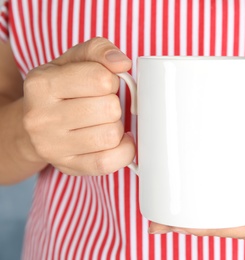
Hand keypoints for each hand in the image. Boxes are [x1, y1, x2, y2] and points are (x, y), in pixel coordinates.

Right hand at [23, 37, 135, 175]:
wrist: (33, 125)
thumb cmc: (60, 90)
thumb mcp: (73, 61)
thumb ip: (98, 51)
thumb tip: (121, 62)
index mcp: (41, 84)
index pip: (102, 79)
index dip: (111, 80)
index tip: (102, 84)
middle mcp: (41, 117)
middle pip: (110, 109)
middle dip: (113, 105)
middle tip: (101, 105)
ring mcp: (52, 146)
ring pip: (111, 136)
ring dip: (115, 127)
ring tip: (102, 122)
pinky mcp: (68, 166)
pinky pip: (109, 162)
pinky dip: (122, 150)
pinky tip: (114, 141)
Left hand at [149, 130, 244, 243]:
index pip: (242, 229)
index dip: (209, 228)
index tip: (178, 224)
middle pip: (229, 227)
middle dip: (194, 225)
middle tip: (158, 220)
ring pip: (230, 218)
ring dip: (201, 215)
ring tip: (169, 211)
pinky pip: (238, 205)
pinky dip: (216, 203)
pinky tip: (199, 198)